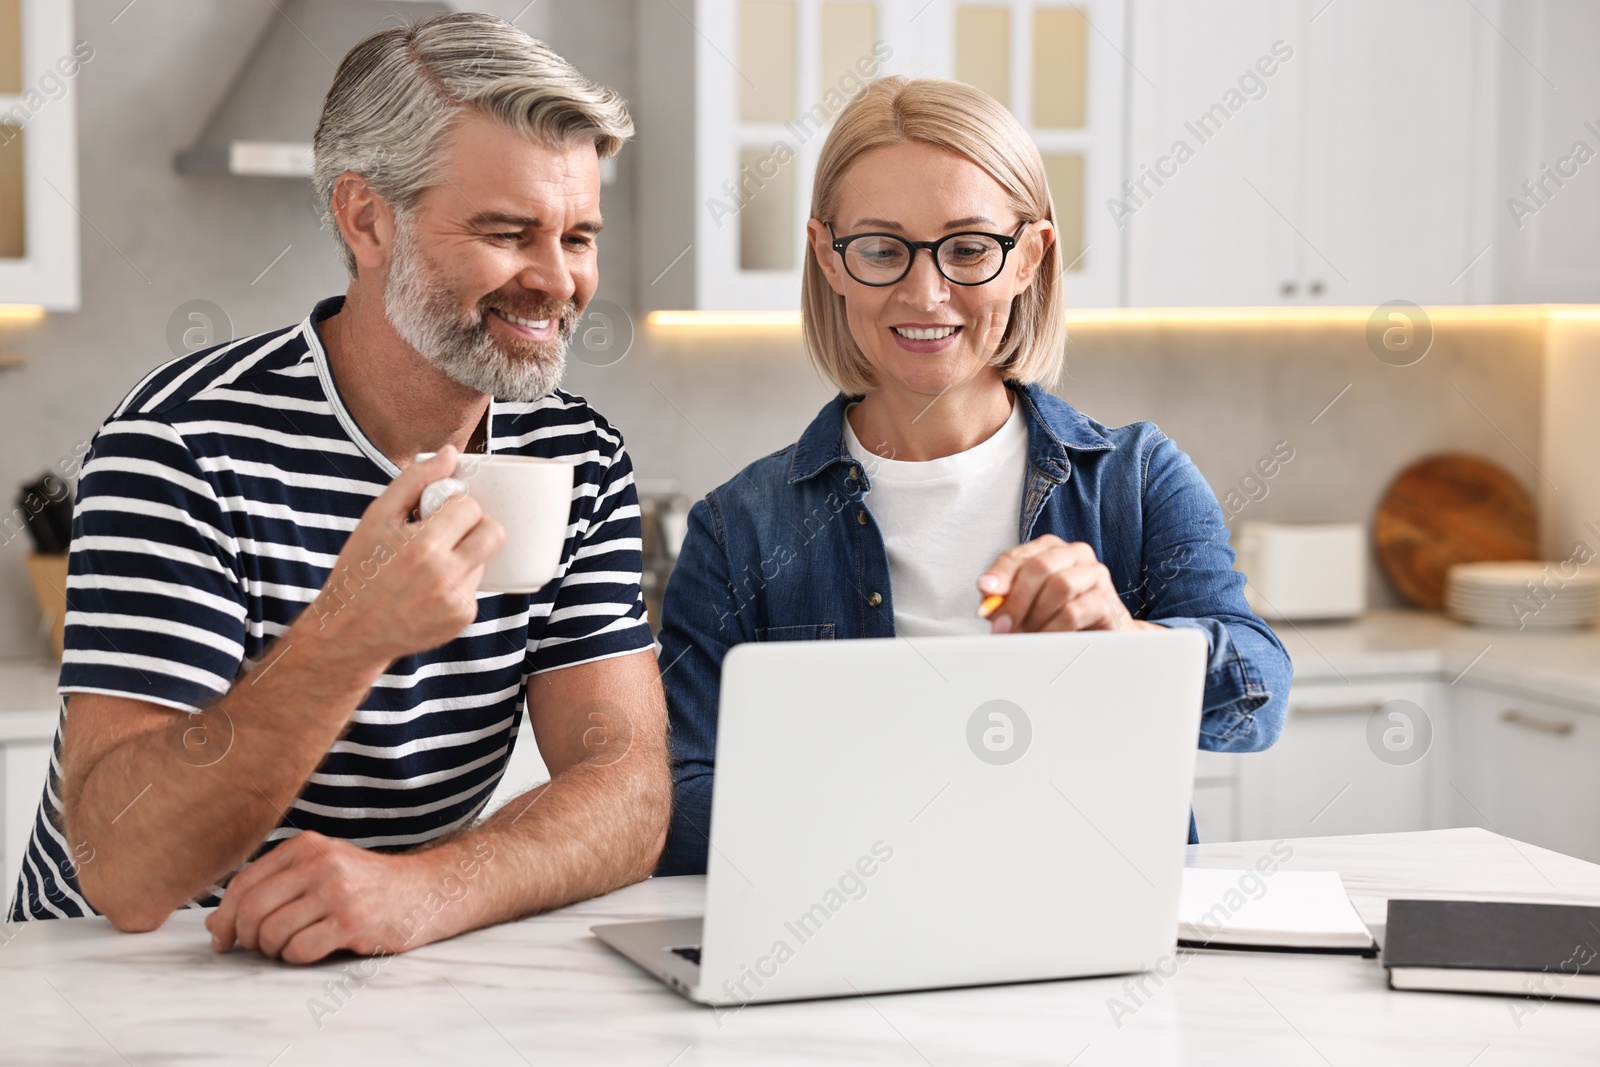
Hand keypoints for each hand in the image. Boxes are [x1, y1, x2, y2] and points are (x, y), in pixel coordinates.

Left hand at [205, 831, 478, 963]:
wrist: (425, 890)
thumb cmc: (365, 884)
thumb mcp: (319, 871)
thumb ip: (270, 888)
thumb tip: (215, 924)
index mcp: (307, 846)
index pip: (243, 883)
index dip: (225, 917)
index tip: (224, 938)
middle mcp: (320, 863)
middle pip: (252, 909)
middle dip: (247, 937)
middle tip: (260, 946)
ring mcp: (338, 892)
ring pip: (272, 933)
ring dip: (274, 951)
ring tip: (293, 945)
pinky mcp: (352, 922)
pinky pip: (299, 950)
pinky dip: (297, 958)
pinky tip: (314, 950)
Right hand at [307, 446, 505, 663]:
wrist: (349, 630)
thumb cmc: (360, 569)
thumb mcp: (377, 517)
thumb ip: (416, 480)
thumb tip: (450, 454)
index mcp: (423, 546)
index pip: (470, 507)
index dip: (455, 506)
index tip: (437, 513)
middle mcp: (445, 576)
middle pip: (493, 533)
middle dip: (475, 526)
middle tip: (449, 532)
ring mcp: (457, 601)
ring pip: (484, 560)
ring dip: (465, 555)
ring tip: (430, 565)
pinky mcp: (462, 618)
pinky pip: (475, 587)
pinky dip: (459, 582)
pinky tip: (430, 588)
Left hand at [978, 535, 1156, 633]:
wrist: (1100, 635)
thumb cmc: (1056, 615)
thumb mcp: (1024, 605)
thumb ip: (1004, 598)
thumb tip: (987, 594)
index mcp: (1050, 549)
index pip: (1017, 556)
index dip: (999, 575)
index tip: (985, 593)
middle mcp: (1075, 554)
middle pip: (1040, 567)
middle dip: (1017, 599)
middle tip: (1003, 626)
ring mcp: (1095, 574)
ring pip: (1059, 585)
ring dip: (1037, 614)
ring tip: (1029, 633)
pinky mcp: (1107, 599)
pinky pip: (1074, 611)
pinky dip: (1053, 628)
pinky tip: (1047, 639)